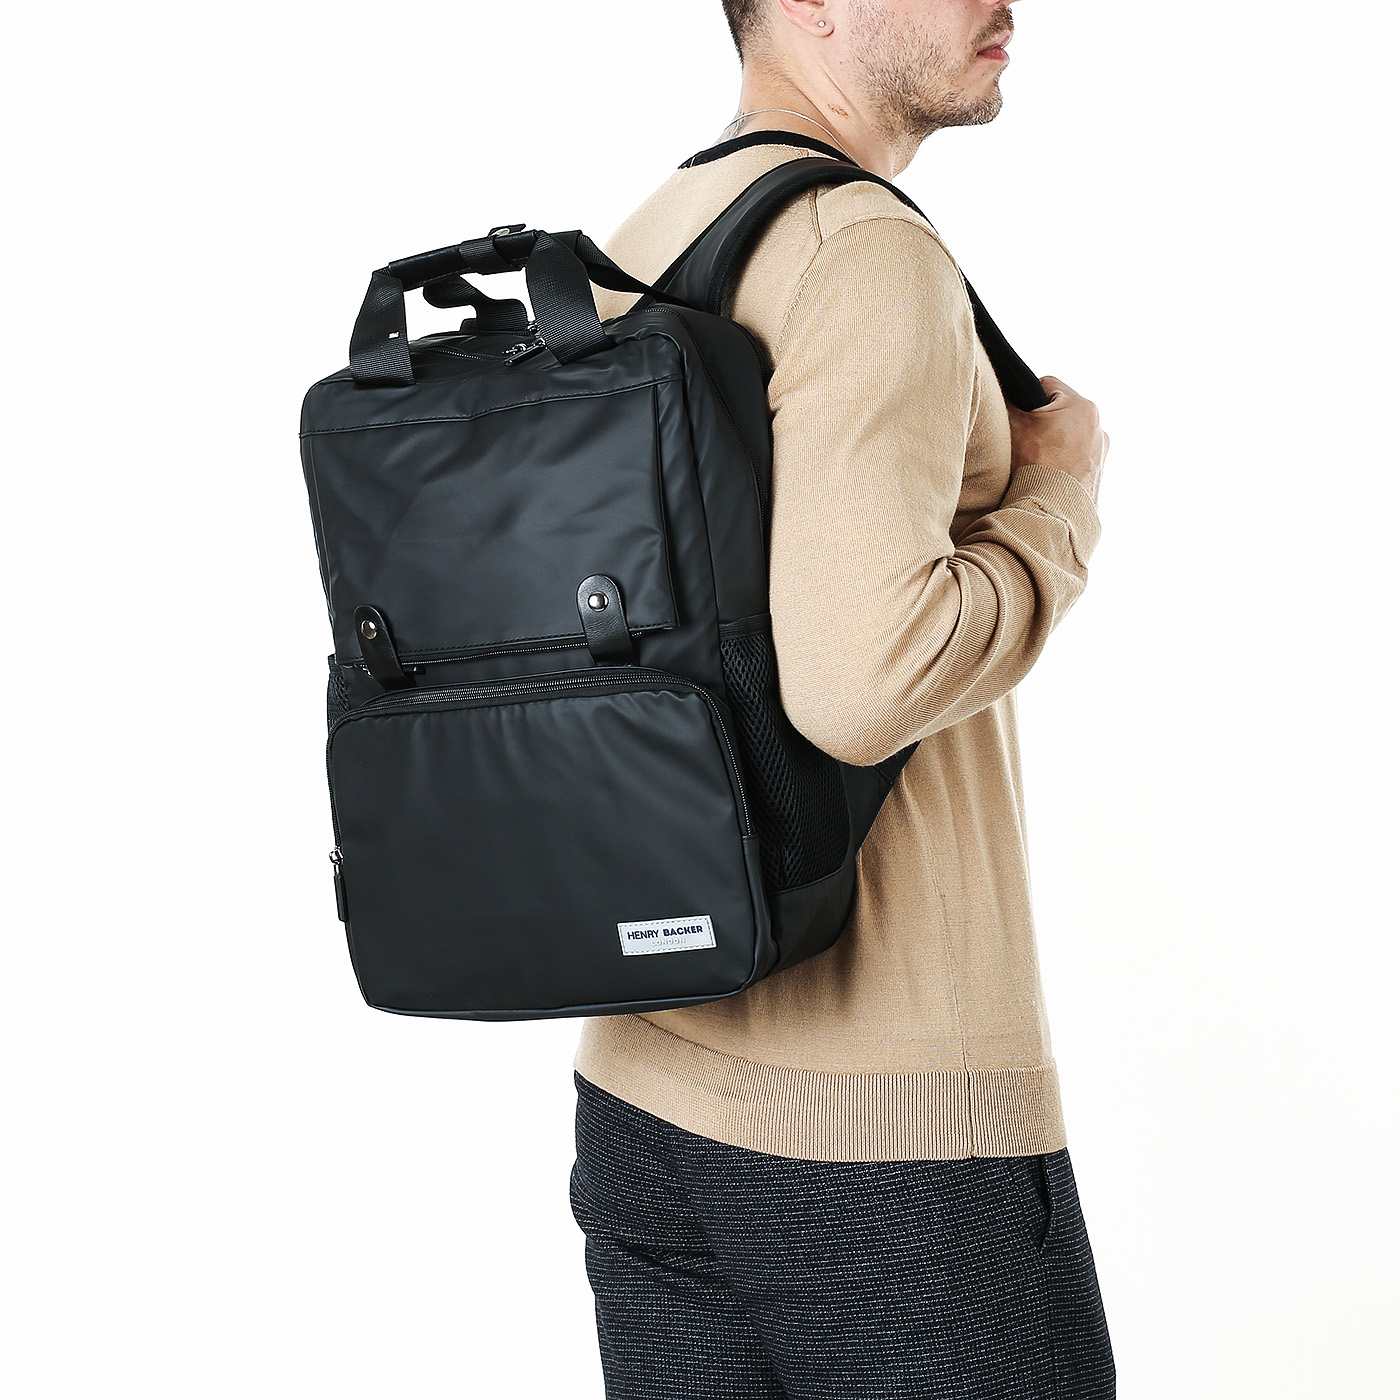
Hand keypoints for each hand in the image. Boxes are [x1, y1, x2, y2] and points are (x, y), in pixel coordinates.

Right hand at [1007, 375, 1108, 505]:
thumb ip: (1009, 401)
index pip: (1047, 386)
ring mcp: (1100, 454)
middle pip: (1060, 413)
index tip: (1017, 415)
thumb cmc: (1034, 465)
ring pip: (1068, 438)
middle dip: (1041, 423)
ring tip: (1035, 462)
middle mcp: (1099, 427)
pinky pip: (1075, 461)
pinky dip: (1061, 465)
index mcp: (1082, 407)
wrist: (1050, 511)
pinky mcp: (1097, 476)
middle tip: (1024, 441)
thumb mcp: (1014, 425)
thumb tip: (1005, 393)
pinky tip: (1046, 475)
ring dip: (1053, 445)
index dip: (1026, 398)